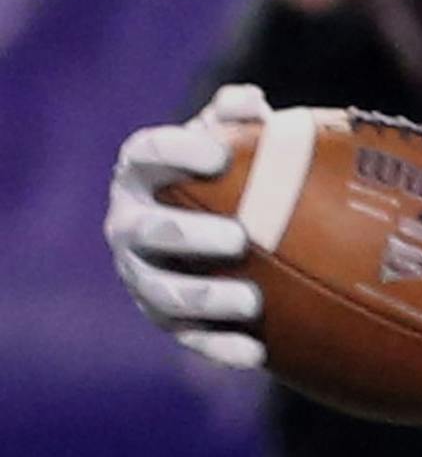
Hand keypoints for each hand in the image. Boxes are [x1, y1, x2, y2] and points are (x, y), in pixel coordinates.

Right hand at [104, 83, 272, 368]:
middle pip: (148, 230)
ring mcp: (142, 273)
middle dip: (188, 235)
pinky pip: (189, 337)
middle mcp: (129, 223)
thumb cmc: (229, 172)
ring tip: (252, 301)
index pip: (147, 154)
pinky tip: (256, 353)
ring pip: (162, 291)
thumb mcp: (231, 138)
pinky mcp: (165, 318)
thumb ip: (236, 115)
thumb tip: (249, 102)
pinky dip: (220, 347)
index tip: (220, 155)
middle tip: (239, 238)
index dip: (178, 152)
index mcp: (142, 172)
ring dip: (205, 297)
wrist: (220, 231)